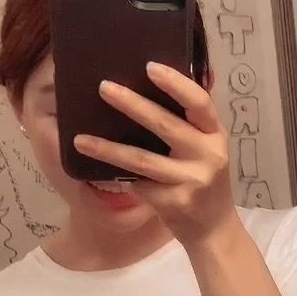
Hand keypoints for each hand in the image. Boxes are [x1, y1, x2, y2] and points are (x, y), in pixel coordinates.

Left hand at [74, 63, 236, 247]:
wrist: (214, 228)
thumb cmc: (203, 179)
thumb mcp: (206, 147)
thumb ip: (190, 123)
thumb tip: (157, 83)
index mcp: (215, 134)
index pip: (199, 102)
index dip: (176, 83)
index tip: (149, 67)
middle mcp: (208, 154)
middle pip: (165, 125)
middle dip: (131, 104)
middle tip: (103, 87)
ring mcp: (192, 180)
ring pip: (142, 160)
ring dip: (108, 149)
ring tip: (81, 139)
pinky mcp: (175, 202)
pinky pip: (139, 184)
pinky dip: (119, 177)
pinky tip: (98, 171)